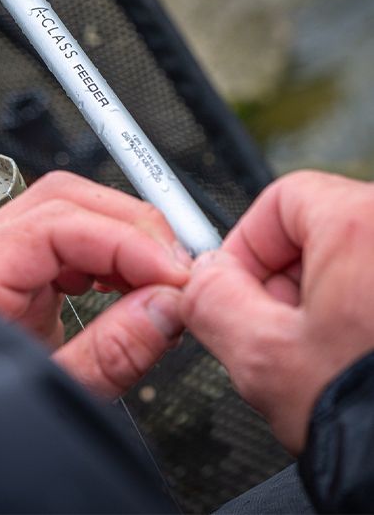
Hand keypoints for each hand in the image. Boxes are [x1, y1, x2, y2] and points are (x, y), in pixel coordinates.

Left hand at [0, 171, 189, 398]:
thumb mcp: (51, 397)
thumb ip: (112, 353)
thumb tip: (166, 305)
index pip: (52, 225)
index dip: (122, 240)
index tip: (172, 273)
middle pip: (61, 202)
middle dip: (130, 228)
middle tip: (176, 271)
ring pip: (67, 214)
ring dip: (124, 239)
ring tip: (161, 281)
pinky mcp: (14, 276)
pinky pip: (67, 243)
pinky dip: (109, 256)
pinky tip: (132, 284)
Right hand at [181, 170, 373, 452]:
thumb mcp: (261, 356)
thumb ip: (208, 297)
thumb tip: (200, 275)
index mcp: (363, 225)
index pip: (281, 199)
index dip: (246, 246)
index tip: (235, 287)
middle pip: (317, 230)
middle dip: (283, 282)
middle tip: (275, 333)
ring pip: (349, 263)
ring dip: (319, 303)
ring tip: (317, 356)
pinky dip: (356, 315)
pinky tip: (351, 357)